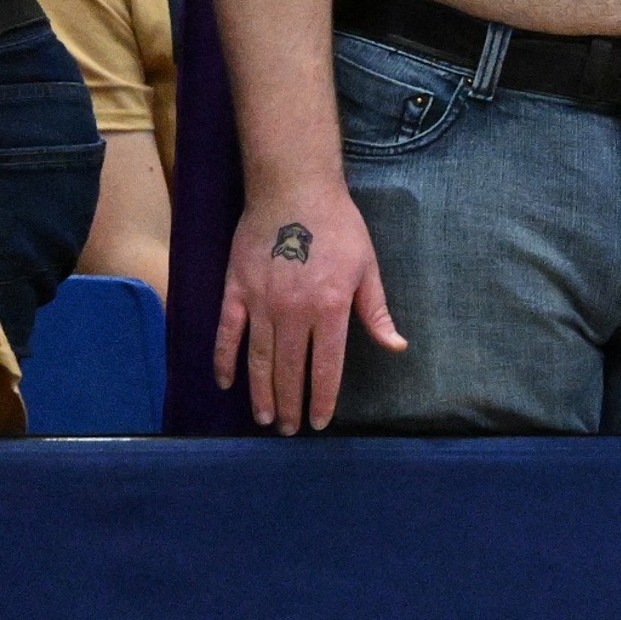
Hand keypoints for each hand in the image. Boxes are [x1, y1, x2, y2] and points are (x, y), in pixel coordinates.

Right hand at [212, 181, 405, 433]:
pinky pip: (227, 334)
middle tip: (289, 430)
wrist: (294, 189)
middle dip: (291, 404)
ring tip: (265, 417)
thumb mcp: (367, 266)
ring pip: (258, 360)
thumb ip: (376, 311)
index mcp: (330, 308)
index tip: (319, 422)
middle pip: (290, 370)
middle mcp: (294, 313)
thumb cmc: (338, 226)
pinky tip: (225, 383)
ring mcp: (260, 303)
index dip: (322, 398)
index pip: (325, 367)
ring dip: (261, 393)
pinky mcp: (235, 291)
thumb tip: (396, 346)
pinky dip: (224, 361)